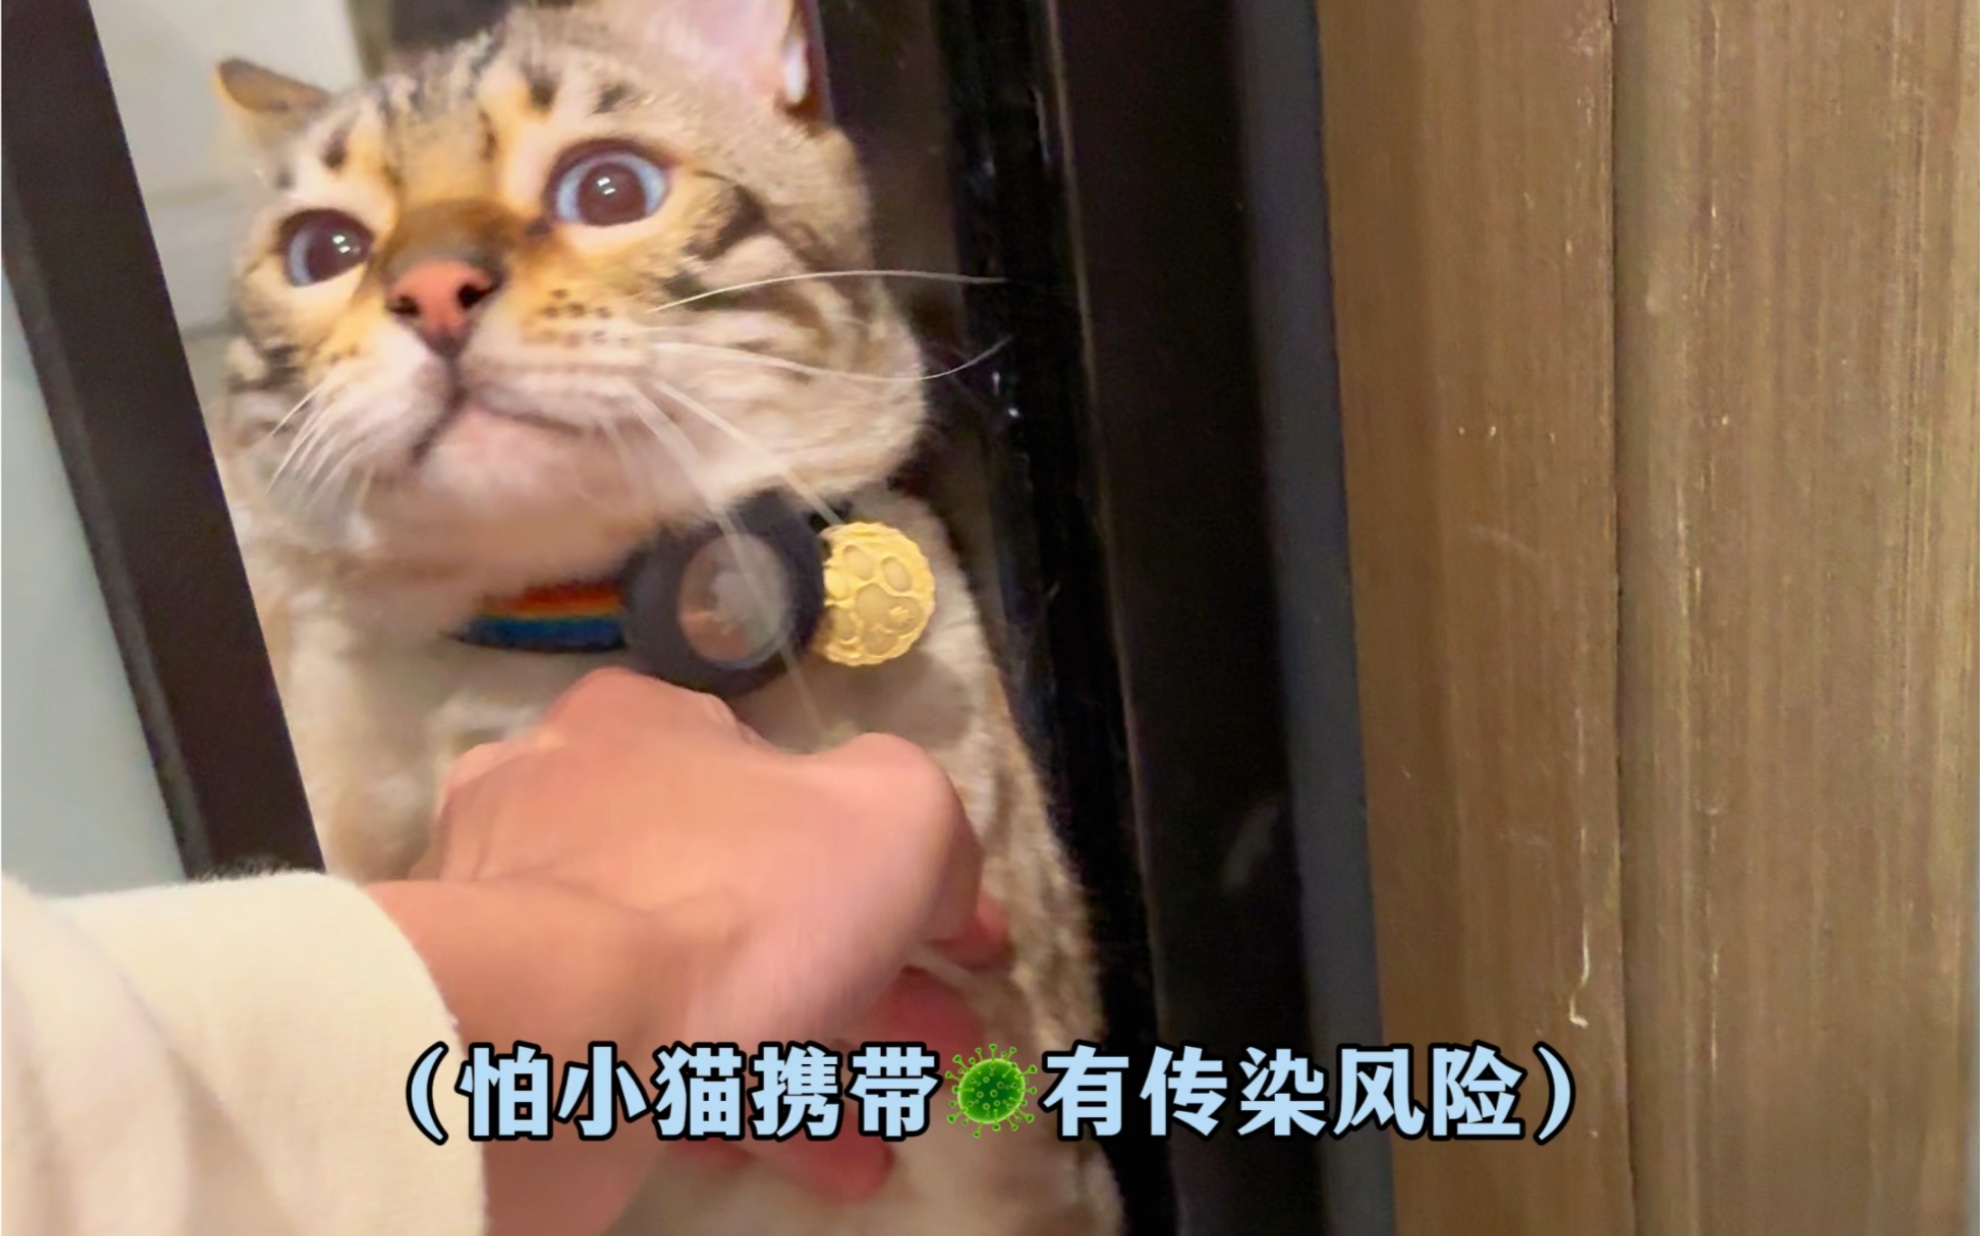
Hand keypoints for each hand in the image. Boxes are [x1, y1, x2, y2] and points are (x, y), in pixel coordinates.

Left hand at [366, 668, 1002, 1235]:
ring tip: (890, 1122)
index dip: (882, 851)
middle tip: (945, 1036)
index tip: (951, 932)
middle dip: (865, 972)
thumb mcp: (894, 813)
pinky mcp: (507, 1032)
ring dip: (813, 1053)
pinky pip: (645, 1059)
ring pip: (697, 984)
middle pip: (746, 890)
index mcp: (640, 725)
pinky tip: (819, 1160)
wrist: (560, 1041)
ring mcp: (524, 927)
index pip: (777, 773)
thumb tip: (935, 880)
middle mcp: (563, 808)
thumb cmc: (737, 894)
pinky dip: (737, 1101)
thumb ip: (930, 824)